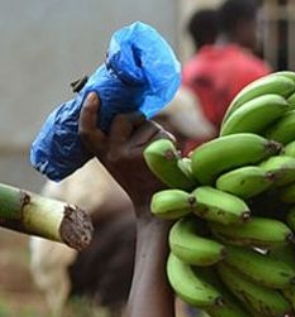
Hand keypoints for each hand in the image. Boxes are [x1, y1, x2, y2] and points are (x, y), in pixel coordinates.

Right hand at [78, 92, 170, 212]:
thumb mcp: (120, 158)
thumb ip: (119, 138)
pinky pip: (165, 136)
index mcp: (103, 153)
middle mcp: (114, 154)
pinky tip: (168, 159)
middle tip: (146, 136)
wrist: (156, 206)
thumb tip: (128, 110)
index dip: (88, 112)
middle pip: (126, 117)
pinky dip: (170, 143)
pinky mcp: (152, 156)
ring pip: (150, 126)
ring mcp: (132, 155)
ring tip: (158, 155)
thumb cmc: (139, 177)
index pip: (87, 130)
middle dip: (140, 119)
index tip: (93, 95)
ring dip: (159, 135)